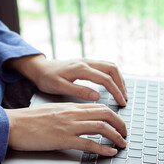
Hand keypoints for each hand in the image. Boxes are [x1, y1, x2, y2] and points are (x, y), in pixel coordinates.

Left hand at [4, 55, 127, 105]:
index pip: (106, 79)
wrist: (39, 68)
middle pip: (112, 69)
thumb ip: (79, 91)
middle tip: (124, 98)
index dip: (116, 91)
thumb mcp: (60, 87)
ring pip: (110, 66)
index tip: (122, 103)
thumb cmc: (47, 79)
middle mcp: (86, 62)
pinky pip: (105, 66)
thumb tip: (97, 96)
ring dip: (119, 78)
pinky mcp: (86, 63)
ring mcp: (87, 61)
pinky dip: (113, 75)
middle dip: (121, 84)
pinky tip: (113, 84)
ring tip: (122, 92)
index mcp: (81, 69)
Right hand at [5, 103, 126, 155]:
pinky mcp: (64, 139)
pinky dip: (103, 148)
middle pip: (105, 114)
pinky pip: (89, 143)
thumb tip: (83, 118)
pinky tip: (110, 152)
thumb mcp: (54, 110)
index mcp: (71, 106)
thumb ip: (69, 113)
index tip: (119, 123)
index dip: (113, 115)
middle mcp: (73, 114)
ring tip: (122, 143)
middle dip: (120, 123)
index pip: (99, 107)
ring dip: (116, 136)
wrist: (14, 124)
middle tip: (125, 133)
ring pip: (101, 127)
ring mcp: (69, 126)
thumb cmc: (31, 119)